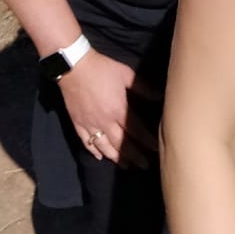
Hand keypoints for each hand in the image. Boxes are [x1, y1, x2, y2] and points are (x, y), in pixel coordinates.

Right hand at [56, 48, 159, 168]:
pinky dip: (94, 151)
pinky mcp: (77, 123)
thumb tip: (160, 96)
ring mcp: (89, 124)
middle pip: (121, 144)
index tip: (155, 150)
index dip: (147, 142)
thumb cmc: (102, 69)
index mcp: (118, 110)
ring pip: (104, 147)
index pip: (136, 131)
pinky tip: (100, 157)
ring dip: (116, 158)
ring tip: (126, 166)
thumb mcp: (126, 75)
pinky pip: (86, 142)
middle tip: (144, 166)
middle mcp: (104, 122)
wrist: (74, 67)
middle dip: (134, 156)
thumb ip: (143, 88)